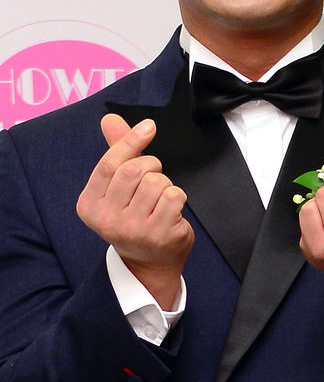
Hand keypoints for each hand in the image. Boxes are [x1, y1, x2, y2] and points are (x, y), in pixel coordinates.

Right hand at [77, 114, 193, 308]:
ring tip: (159, 200)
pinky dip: (177, 197)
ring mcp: (132, 229)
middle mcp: (106, 220)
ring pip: (156, 182)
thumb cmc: (133, 215)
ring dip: (165, 183)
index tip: (149, 126)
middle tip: (154, 175)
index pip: (109, 164)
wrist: (149, 263)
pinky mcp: (158, 235)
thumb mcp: (118, 186)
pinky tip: (170, 211)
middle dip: (150, 165)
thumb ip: (116, 151)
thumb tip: (110, 119)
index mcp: (89, 205)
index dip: (130, 141)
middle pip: (133, 170)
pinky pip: (174, 196)